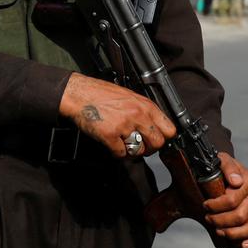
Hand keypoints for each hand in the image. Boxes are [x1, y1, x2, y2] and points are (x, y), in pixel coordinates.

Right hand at [58, 72, 175, 157]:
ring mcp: (124, 125)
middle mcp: (137, 115)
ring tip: (123, 144)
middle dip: (149, 148)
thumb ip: (144, 111)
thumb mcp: (129, 96)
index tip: (157, 140)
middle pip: (157, 143)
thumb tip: (154, 127)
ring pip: (139, 151)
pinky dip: (116, 152)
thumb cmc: (101, 94)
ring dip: (131, 151)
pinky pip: (120, 153)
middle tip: (141, 146)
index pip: (169, 129)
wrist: (79, 94)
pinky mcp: (110, 135)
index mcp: (145, 105)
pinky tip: (112, 144)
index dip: (164, 138)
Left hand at [201, 153, 247, 247]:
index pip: (233, 200)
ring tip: (219, 231)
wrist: (226, 173)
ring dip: (233, 233)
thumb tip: (235, 181)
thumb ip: (227, 166)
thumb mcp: (220, 161)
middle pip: (241, 216)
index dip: (216, 206)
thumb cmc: (221, 169)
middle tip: (208, 219)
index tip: (205, 205)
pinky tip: (242, 245)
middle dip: (221, 220)